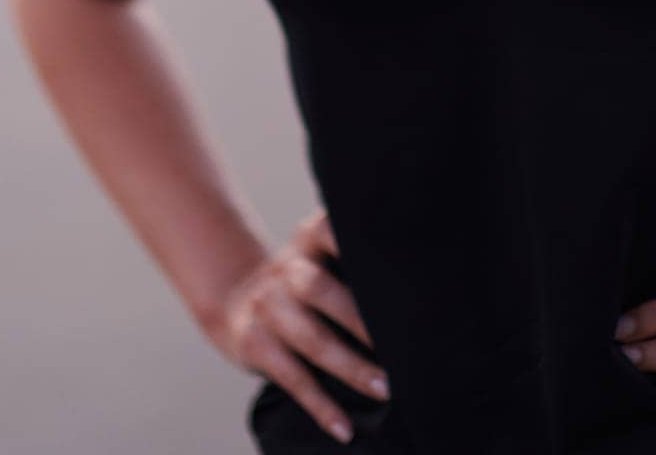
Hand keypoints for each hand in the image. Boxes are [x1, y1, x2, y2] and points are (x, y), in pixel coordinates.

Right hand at [205, 206, 389, 444]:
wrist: (236, 299)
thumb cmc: (302, 282)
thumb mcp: (319, 255)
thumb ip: (355, 261)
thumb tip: (419, 287)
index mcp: (309, 239)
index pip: (330, 228)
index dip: (351, 237)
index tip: (389, 258)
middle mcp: (287, 269)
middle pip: (321, 290)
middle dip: (361, 320)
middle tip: (400, 346)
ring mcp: (267, 306)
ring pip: (312, 340)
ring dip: (351, 367)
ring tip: (384, 389)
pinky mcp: (254, 344)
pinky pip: (293, 378)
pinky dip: (321, 406)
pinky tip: (344, 427)